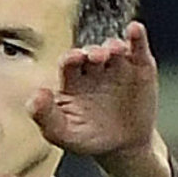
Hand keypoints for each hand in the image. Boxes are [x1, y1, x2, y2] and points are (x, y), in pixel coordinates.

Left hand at [32, 22, 164, 176]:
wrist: (124, 147)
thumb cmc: (88, 137)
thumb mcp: (63, 134)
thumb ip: (45, 117)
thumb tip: (37, 96)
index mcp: (72, 79)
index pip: (68, 63)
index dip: (70, 59)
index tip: (72, 59)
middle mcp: (93, 68)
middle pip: (90, 53)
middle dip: (92, 52)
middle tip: (95, 57)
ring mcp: (117, 66)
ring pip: (113, 48)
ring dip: (113, 46)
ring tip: (114, 51)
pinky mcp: (140, 67)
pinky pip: (138, 48)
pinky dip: (137, 37)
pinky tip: (134, 29)